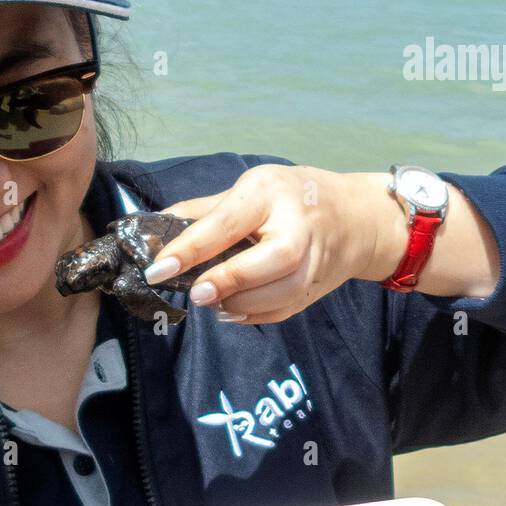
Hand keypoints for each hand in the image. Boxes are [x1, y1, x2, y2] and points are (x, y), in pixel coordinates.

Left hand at [146, 163, 498, 322]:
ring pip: (282, 291)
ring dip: (241, 303)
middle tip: (198, 293)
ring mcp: (314, 260)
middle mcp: (298, 225)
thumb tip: (152, 231)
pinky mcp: (317, 288)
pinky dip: (254, 315)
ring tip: (213, 301)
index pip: (227, 222)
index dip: (190, 248)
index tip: (158, 269)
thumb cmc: (288, 198)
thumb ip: (201, 213)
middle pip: (271, 260)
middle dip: (230, 281)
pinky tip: (231, 311)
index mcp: (270, 193)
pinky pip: (284, 310)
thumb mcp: (247, 190)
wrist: (353, 217)